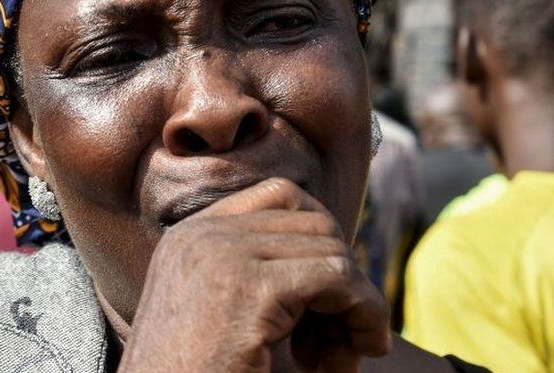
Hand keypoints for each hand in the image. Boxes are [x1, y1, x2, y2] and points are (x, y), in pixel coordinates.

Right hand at [119, 178, 390, 371]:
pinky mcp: (249, 290)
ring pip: (332, 250)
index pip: (281, 197)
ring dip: (355, 307)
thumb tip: (338, 261)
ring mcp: (222, 255)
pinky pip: (337, 278)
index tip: (329, 304)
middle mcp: (202, 234)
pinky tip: (349, 359)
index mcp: (190, 236)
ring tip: (338, 361)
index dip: (322, 244)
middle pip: (314, 223)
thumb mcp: (219, 315)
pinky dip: (363, 314)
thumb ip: (256, 275)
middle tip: (339, 344)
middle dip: (344, 281)